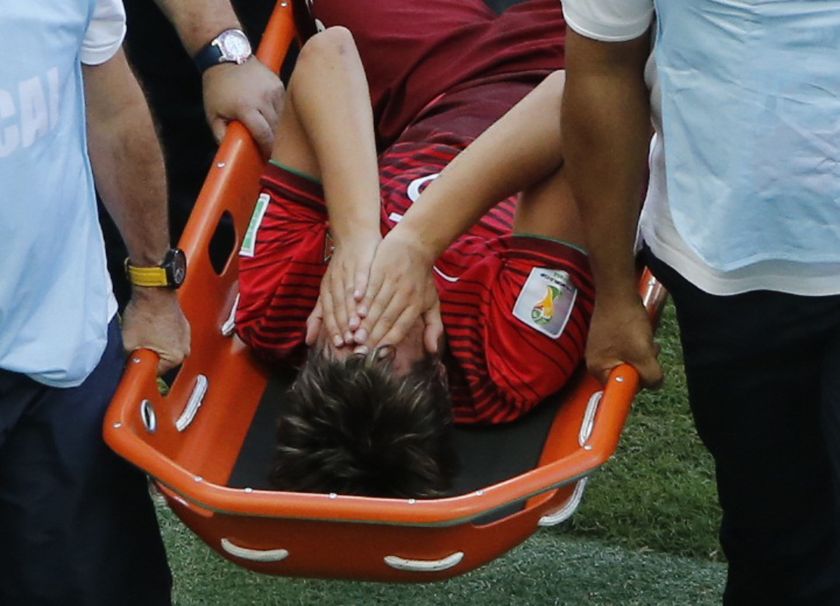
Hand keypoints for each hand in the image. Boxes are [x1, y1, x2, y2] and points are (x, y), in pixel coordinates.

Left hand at [122, 289, 190, 374]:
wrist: (154, 290)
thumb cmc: (145, 313)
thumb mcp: (128, 344)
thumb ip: (130, 361)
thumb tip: (129, 368)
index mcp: (177, 357)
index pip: (156, 373)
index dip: (141, 365)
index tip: (134, 357)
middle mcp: (185, 348)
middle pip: (162, 362)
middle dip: (149, 355)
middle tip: (137, 344)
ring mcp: (185, 336)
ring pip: (166, 349)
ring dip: (155, 345)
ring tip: (143, 333)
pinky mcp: (182, 325)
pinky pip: (169, 337)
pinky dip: (159, 335)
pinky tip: (149, 326)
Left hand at [202, 58, 284, 157]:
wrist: (225, 56)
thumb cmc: (217, 88)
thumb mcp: (213, 114)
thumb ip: (221, 136)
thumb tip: (232, 154)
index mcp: (246, 107)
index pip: (264, 135)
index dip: (268, 149)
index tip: (269, 158)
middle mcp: (263, 98)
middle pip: (276, 128)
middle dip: (274, 140)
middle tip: (271, 149)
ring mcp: (273, 90)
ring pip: (283, 118)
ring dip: (278, 127)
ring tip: (272, 132)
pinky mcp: (279, 84)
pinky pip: (284, 105)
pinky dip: (279, 113)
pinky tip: (272, 115)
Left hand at [306, 235, 379, 348]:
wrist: (353, 235)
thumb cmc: (342, 268)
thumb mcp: (328, 291)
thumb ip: (319, 315)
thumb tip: (309, 340)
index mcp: (327, 290)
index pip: (329, 313)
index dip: (333, 329)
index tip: (340, 344)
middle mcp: (335, 282)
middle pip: (338, 306)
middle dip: (343, 324)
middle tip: (350, 340)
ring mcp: (347, 272)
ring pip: (347, 294)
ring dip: (351, 310)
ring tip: (356, 325)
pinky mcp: (361, 262)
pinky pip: (360, 275)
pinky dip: (360, 286)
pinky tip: (362, 298)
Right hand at [354, 230, 442, 353]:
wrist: (416, 244)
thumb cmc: (423, 278)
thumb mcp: (433, 301)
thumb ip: (433, 326)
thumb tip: (433, 350)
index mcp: (417, 304)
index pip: (401, 327)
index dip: (387, 341)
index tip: (375, 354)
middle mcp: (406, 294)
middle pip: (387, 319)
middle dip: (372, 336)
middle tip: (359, 350)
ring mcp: (393, 281)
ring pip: (377, 305)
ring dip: (365, 322)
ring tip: (354, 336)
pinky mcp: (381, 270)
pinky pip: (370, 289)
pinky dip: (362, 302)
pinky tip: (354, 313)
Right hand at [586, 295, 661, 387]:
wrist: (618, 292)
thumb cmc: (625, 321)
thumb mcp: (643, 355)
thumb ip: (651, 377)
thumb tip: (655, 384)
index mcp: (598, 370)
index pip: (620, 392)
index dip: (636, 384)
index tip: (644, 373)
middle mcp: (597, 362)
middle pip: (627, 376)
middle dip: (643, 366)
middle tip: (646, 351)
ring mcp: (603, 350)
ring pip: (632, 362)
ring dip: (643, 354)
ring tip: (643, 339)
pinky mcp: (611, 339)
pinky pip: (630, 351)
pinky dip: (639, 345)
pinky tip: (641, 333)